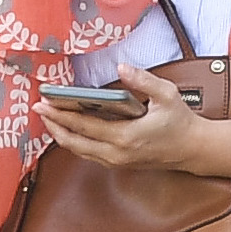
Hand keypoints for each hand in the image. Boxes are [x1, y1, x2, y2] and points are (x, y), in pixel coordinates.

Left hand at [35, 65, 216, 174]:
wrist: (192, 149)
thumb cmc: (180, 122)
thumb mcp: (166, 95)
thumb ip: (143, 80)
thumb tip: (122, 67)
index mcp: (125, 137)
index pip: (83, 126)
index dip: (60, 114)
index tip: (44, 103)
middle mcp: (116, 153)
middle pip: (74, 142)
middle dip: (53, 126)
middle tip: (38, 110)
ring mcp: (116, 161)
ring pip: (79, 151)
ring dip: (62, 135)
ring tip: (49, 118)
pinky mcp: (118, 163)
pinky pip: (89, 153)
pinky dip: (75, 141)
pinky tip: (69, 129)